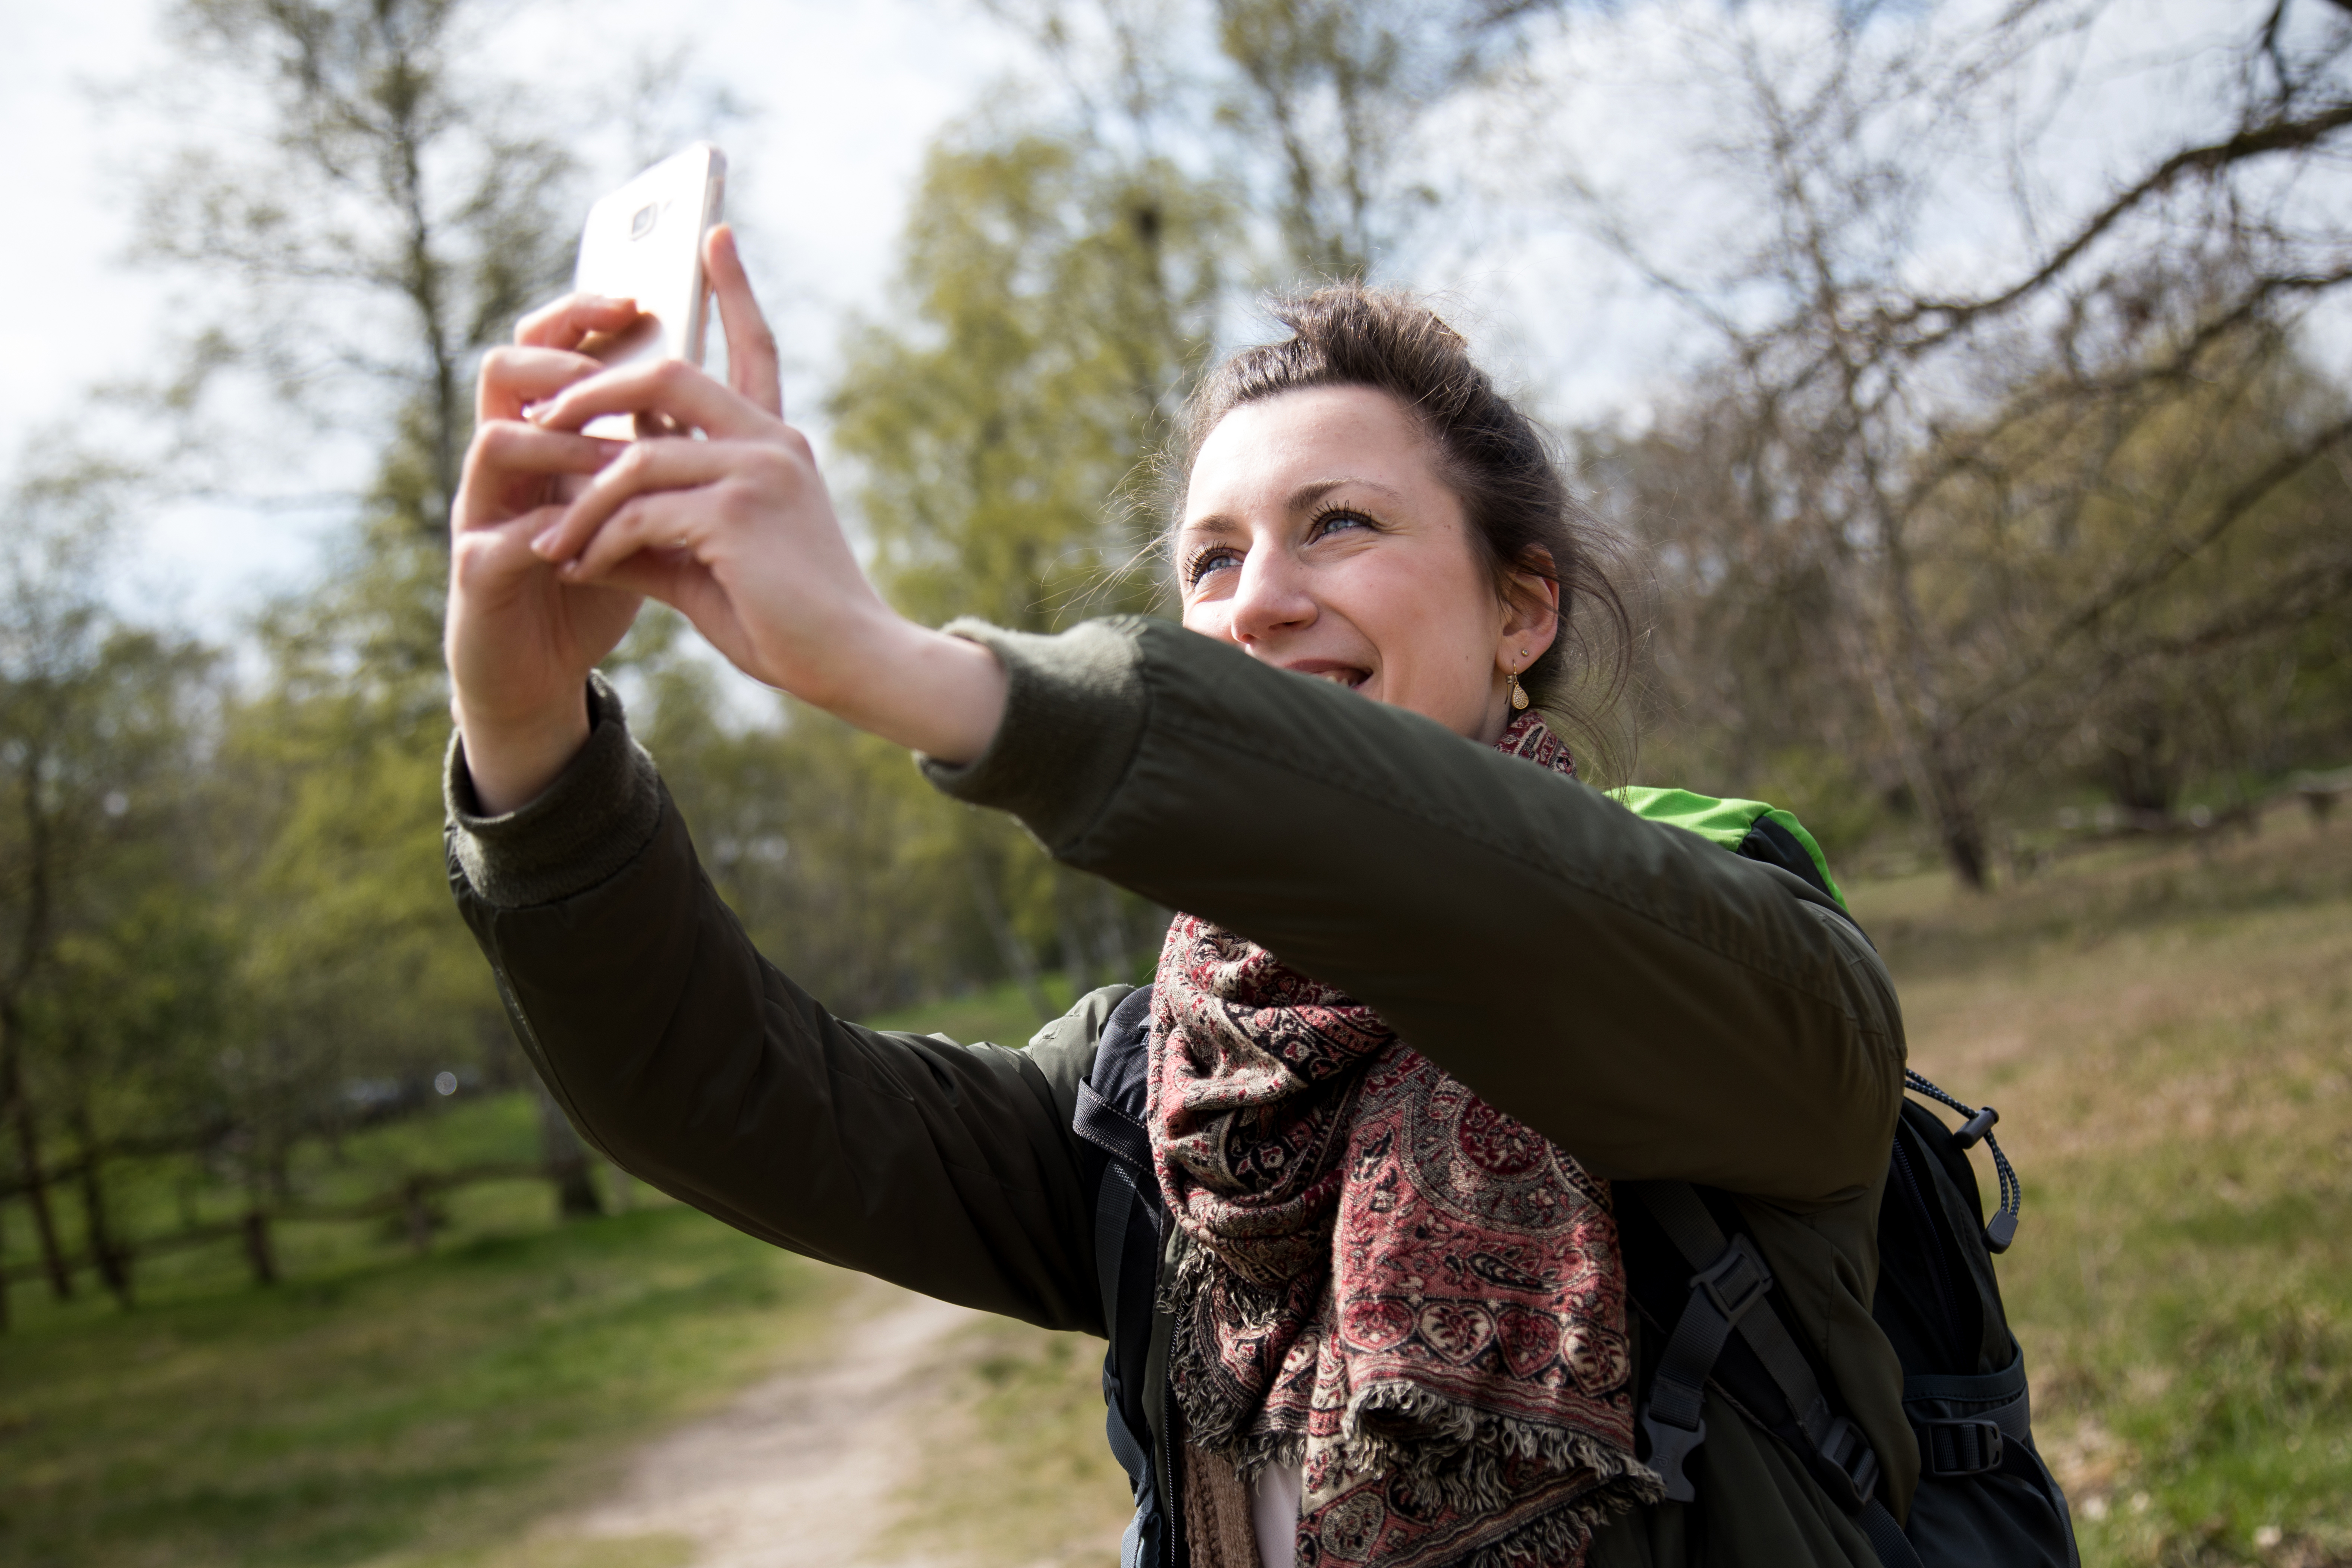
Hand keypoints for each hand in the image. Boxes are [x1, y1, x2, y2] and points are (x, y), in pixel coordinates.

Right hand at [446, 290, 656, 812]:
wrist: (547, 664)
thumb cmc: (599, 574)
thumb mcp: (639, 502)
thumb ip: (659, 449)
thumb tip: (709, 384)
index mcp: (549, 435)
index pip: (554, 349)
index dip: (585, 314)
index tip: (640, 297)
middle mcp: (508, 461)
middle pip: (508, 370)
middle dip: (560, 358)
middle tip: (616, 364)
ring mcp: (483, 511)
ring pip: (494, 441)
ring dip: (560, 446)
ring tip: (615, 461)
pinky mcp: (476, 571)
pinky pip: (493, 538)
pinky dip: (539, 534)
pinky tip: (580, 541)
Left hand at [521, 226, 1006, 761]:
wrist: (852, 663)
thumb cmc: (787, 621)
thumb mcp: (711, 561)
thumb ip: (655, 525)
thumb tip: (582, 519)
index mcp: (776, 444)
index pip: (754, 348)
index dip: (733, 289)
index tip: (712, 234)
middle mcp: (772, 443)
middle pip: (667, 375)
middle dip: (592, 392)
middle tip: (540, 422)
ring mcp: (757, 471)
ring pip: (636, 456)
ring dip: (581, 503)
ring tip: (552, 545)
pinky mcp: (737, 513)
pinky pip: (640, 511)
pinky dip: (600, 541)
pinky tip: (582, 569)